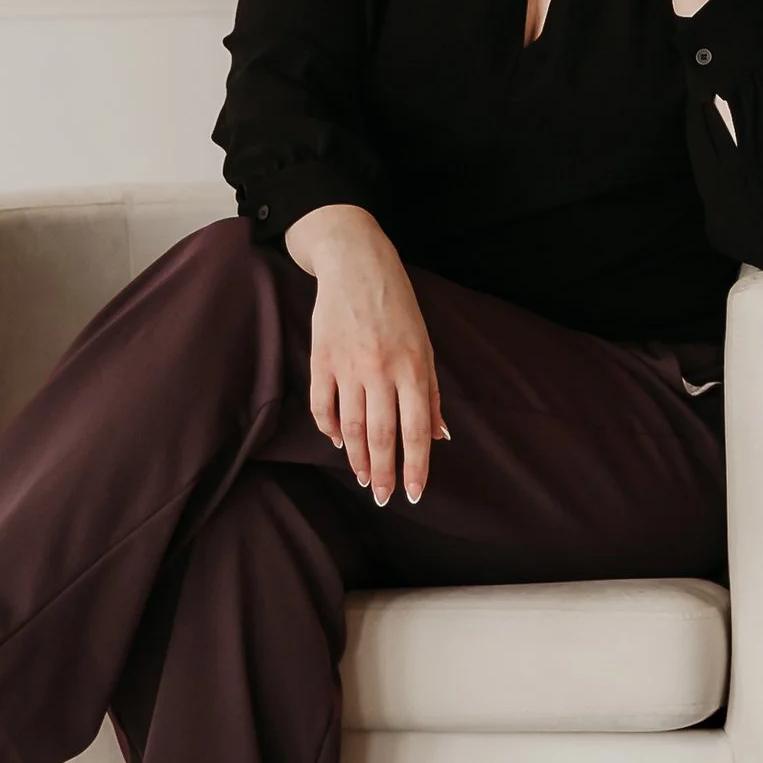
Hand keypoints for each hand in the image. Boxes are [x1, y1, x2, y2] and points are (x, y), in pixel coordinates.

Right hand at [282, 204, 446, 504]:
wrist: (355, 263)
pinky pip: (321, 406)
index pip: (415, 431)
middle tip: (383, 498)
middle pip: (380, 436)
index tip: (413, 494)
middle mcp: (381, 370)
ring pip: (350, 427)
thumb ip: (430, 394)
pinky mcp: (321, 359)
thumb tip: (441, 436)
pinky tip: (337, 443)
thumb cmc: (398, 306)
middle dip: (384, 473)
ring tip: (363, 479)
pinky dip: (328, 429)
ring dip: (356, 459)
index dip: (415, 467)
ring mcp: (347, 366)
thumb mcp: (425, 345)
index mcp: (413, 367)